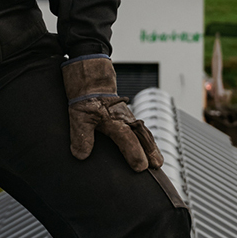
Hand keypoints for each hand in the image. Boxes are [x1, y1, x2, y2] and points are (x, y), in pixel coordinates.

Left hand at [61, 56, 162, 171]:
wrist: (88, 69)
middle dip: (150, 151)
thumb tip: (81, 155)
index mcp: (115, 119)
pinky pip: (136, 126)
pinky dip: (143, 136)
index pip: (128, 140)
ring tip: (157, 159)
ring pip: (142, 131)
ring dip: (150, 145)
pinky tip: (144, 142)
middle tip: (158, 165)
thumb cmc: (84, 90)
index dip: (134, 154)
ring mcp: (124, 114)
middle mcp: (123, 118)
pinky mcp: (122, 111)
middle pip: (141, 137)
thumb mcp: (78, 114)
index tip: (140, 167)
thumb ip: (81, 136)